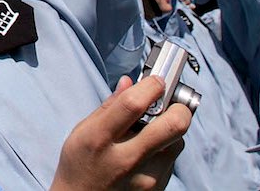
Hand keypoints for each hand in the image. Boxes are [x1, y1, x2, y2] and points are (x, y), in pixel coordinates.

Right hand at [51, 76, 189, 190]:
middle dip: (179, 107)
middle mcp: (126, 160)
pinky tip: (148, 148)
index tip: (156, 79)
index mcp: (99, 139)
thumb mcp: (82, 131)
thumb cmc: (80, 164)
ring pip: (178, 141)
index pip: (133, 105)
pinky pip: (173, 159)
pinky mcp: (158, 189)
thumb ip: (109, 107)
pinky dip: (166, 147)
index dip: (151, 86)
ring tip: (153, 128)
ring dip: (170, 128)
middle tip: (170, 101)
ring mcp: (146, 178)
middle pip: (173, 125)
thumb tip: (130, 82)